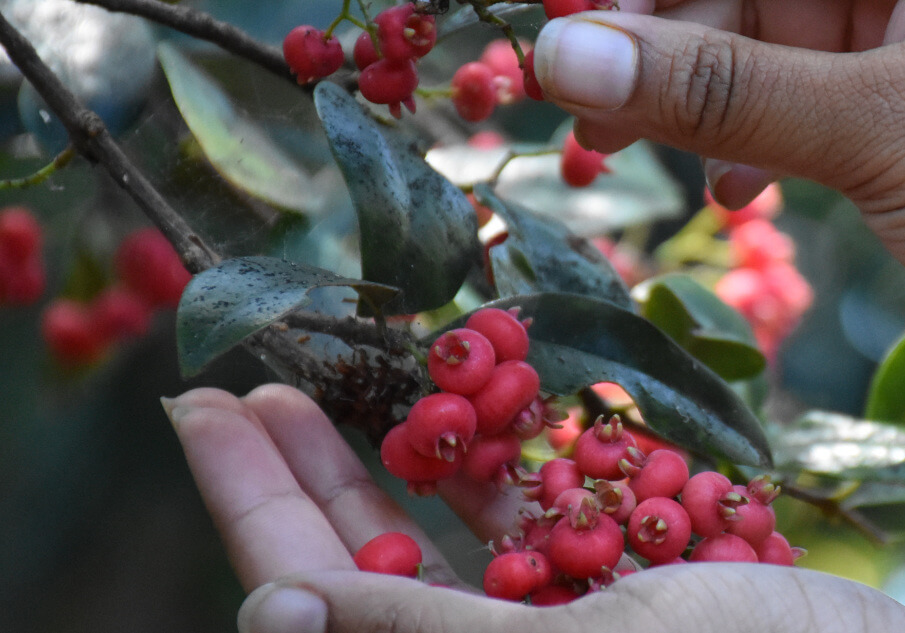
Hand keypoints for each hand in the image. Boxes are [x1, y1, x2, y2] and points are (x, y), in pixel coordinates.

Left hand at [166, 384, 904, 632]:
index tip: (196, 404)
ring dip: (406, 443)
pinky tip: (492, 386)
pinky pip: (553, 510)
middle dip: (309, 465)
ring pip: (455, 525)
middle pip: (370, 557)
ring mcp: (573, 622)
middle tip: (254, 377)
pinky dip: (518, 447)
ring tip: (357, 365)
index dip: (251, 504)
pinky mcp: (638, 588)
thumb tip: (269, 611)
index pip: (315, 596)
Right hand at [533, 0, 904, 435]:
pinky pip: (831, 97)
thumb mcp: (891, 130)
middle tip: (585, 121)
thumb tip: (566, 54)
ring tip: (641, 162)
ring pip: (788, 37)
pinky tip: (740, 187)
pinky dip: (775, 135)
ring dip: (711, 96)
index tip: (563, 25)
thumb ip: (724, 87)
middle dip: (668, 38)